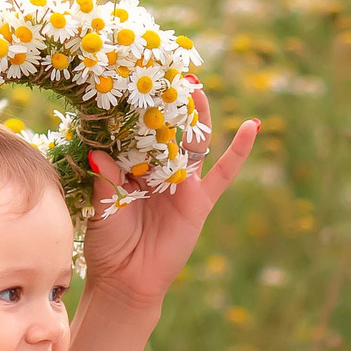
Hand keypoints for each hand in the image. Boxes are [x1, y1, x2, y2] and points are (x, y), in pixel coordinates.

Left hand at [76, 86, 259, 307]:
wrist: (128, 280)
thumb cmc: (109, 245)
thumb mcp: (103, 208)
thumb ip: (106, 179)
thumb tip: (97, 151)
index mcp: (130, 169)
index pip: (134, 132)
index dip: (136, 108)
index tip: (133, 78)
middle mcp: (158, 172)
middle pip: (166, 130)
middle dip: (168, 104)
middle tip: (168, 70)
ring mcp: (182, 185)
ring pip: (192, 144)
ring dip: (197, 117)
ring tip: (197, 87)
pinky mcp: (201, 201)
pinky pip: (224, 173)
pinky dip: (240, 151)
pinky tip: (253, 127)